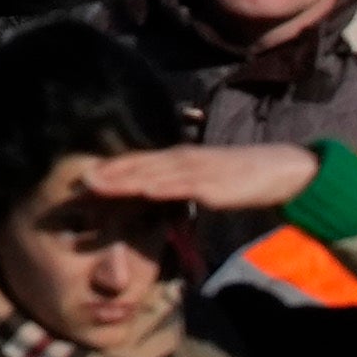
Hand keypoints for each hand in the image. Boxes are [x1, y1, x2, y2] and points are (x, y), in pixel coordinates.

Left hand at [78, 143, 328, 222]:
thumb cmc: (242, 179)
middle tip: (75, 183)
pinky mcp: (214, 184)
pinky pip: (184, 186)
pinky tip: (143, 189)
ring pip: (153, 174)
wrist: (281, 171)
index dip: (111, 170)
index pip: (138, 163)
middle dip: (106, 175)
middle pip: (138, 166)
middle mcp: (183, 159)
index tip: (82, 179)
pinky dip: (162, 186)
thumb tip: (156, 198)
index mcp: (180, 158)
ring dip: (122, 178)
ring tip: (94, 183)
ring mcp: (197, 170)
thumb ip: (180, 188)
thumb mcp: (204, 183)